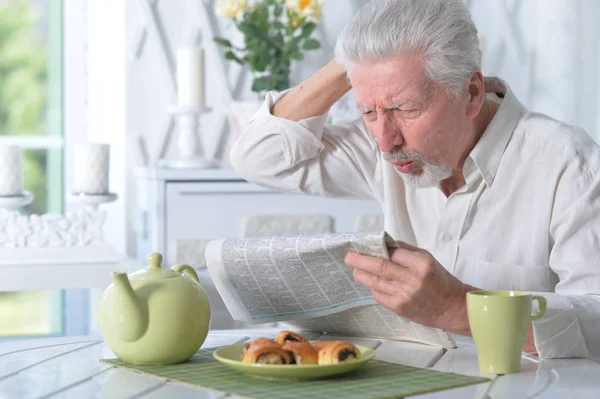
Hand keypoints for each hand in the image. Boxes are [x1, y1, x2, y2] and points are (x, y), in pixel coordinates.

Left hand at [344, 241, 473, 333]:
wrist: (451, 308)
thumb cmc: (441, 281)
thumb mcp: (429, 259)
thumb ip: (407, 251)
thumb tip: (387, 244)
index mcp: (421, 264)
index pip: (393, 253)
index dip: (378, 249)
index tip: (366, 246)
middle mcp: (412, 279)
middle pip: (380, 267)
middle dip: (361, 261)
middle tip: (349, 257)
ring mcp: (404, 295)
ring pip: (376, 282)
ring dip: (362, 275)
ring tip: (355, 269)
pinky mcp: (399, 307)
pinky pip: (379, 295)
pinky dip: (373, 288)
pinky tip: (371, 283)